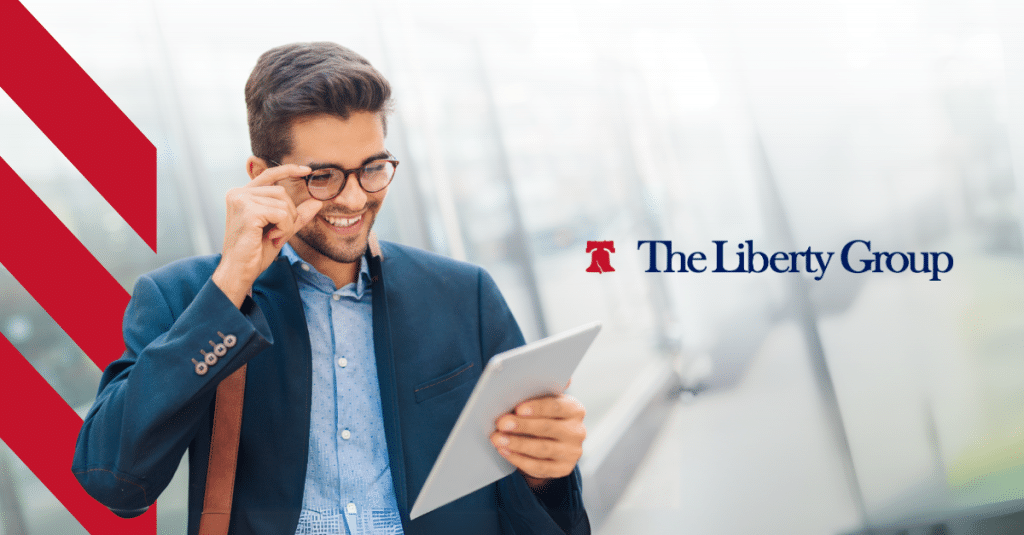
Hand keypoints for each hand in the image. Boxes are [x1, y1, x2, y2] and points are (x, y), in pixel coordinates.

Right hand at [212, 164, 321, 306]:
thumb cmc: (255, 253)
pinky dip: (284, 228)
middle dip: (288, 214)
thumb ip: (296, 216)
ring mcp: (241, 200)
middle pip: (281, 191)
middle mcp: (238, 193)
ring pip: (283, 202)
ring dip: (286, 223)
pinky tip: (272, 239)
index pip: (268, 175)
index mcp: (242, 195)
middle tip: (278, 235)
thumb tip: (317, 202)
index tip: (307, 171)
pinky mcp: (247, 211)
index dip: (288, 170)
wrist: (239, 272)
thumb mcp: (280, 230)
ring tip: (274, 237)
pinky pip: (281, 213)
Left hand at [490, 393, 585, 491]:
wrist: (552, 443)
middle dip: (522, 426)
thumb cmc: (543, 417)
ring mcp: (572, 452)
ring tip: (498, 439)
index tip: (518, 409)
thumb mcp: (544, 403)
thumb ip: (537, 395)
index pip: (557, 406)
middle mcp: (577, 431)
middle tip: (501, 424)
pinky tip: (505, 451)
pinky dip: (519, 459)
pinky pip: (539, 466)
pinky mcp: (563, 469)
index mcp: (575, 409)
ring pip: (542, 448)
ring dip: (517, 443)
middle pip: (548, 428)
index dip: (537, 408)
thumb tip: (517, 389)